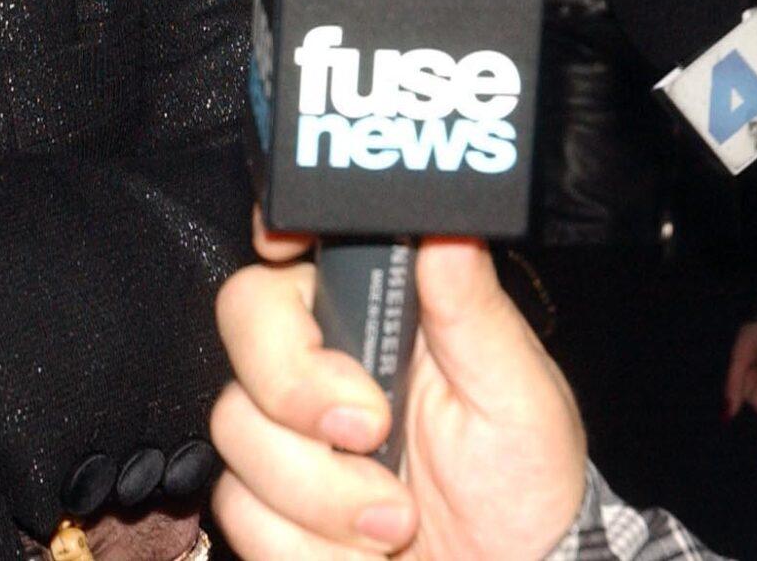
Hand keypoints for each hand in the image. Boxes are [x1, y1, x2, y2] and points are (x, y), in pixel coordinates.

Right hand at [210, 216, 585, 559]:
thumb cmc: (521, 481)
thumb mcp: (517, 393)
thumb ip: (474, 309)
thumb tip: (447, 228)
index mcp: (376, 309)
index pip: (298, 243)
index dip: (276, 235)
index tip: (282, 253)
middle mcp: (320, 360)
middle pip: (243, 321)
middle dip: (298, 388)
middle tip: (372, 431)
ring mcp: (287, 433)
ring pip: (236, 427)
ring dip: (323, 494)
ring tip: (395, 520)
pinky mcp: (266, 506)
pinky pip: (242, 512)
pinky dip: (310, 548)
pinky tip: (363, 552)